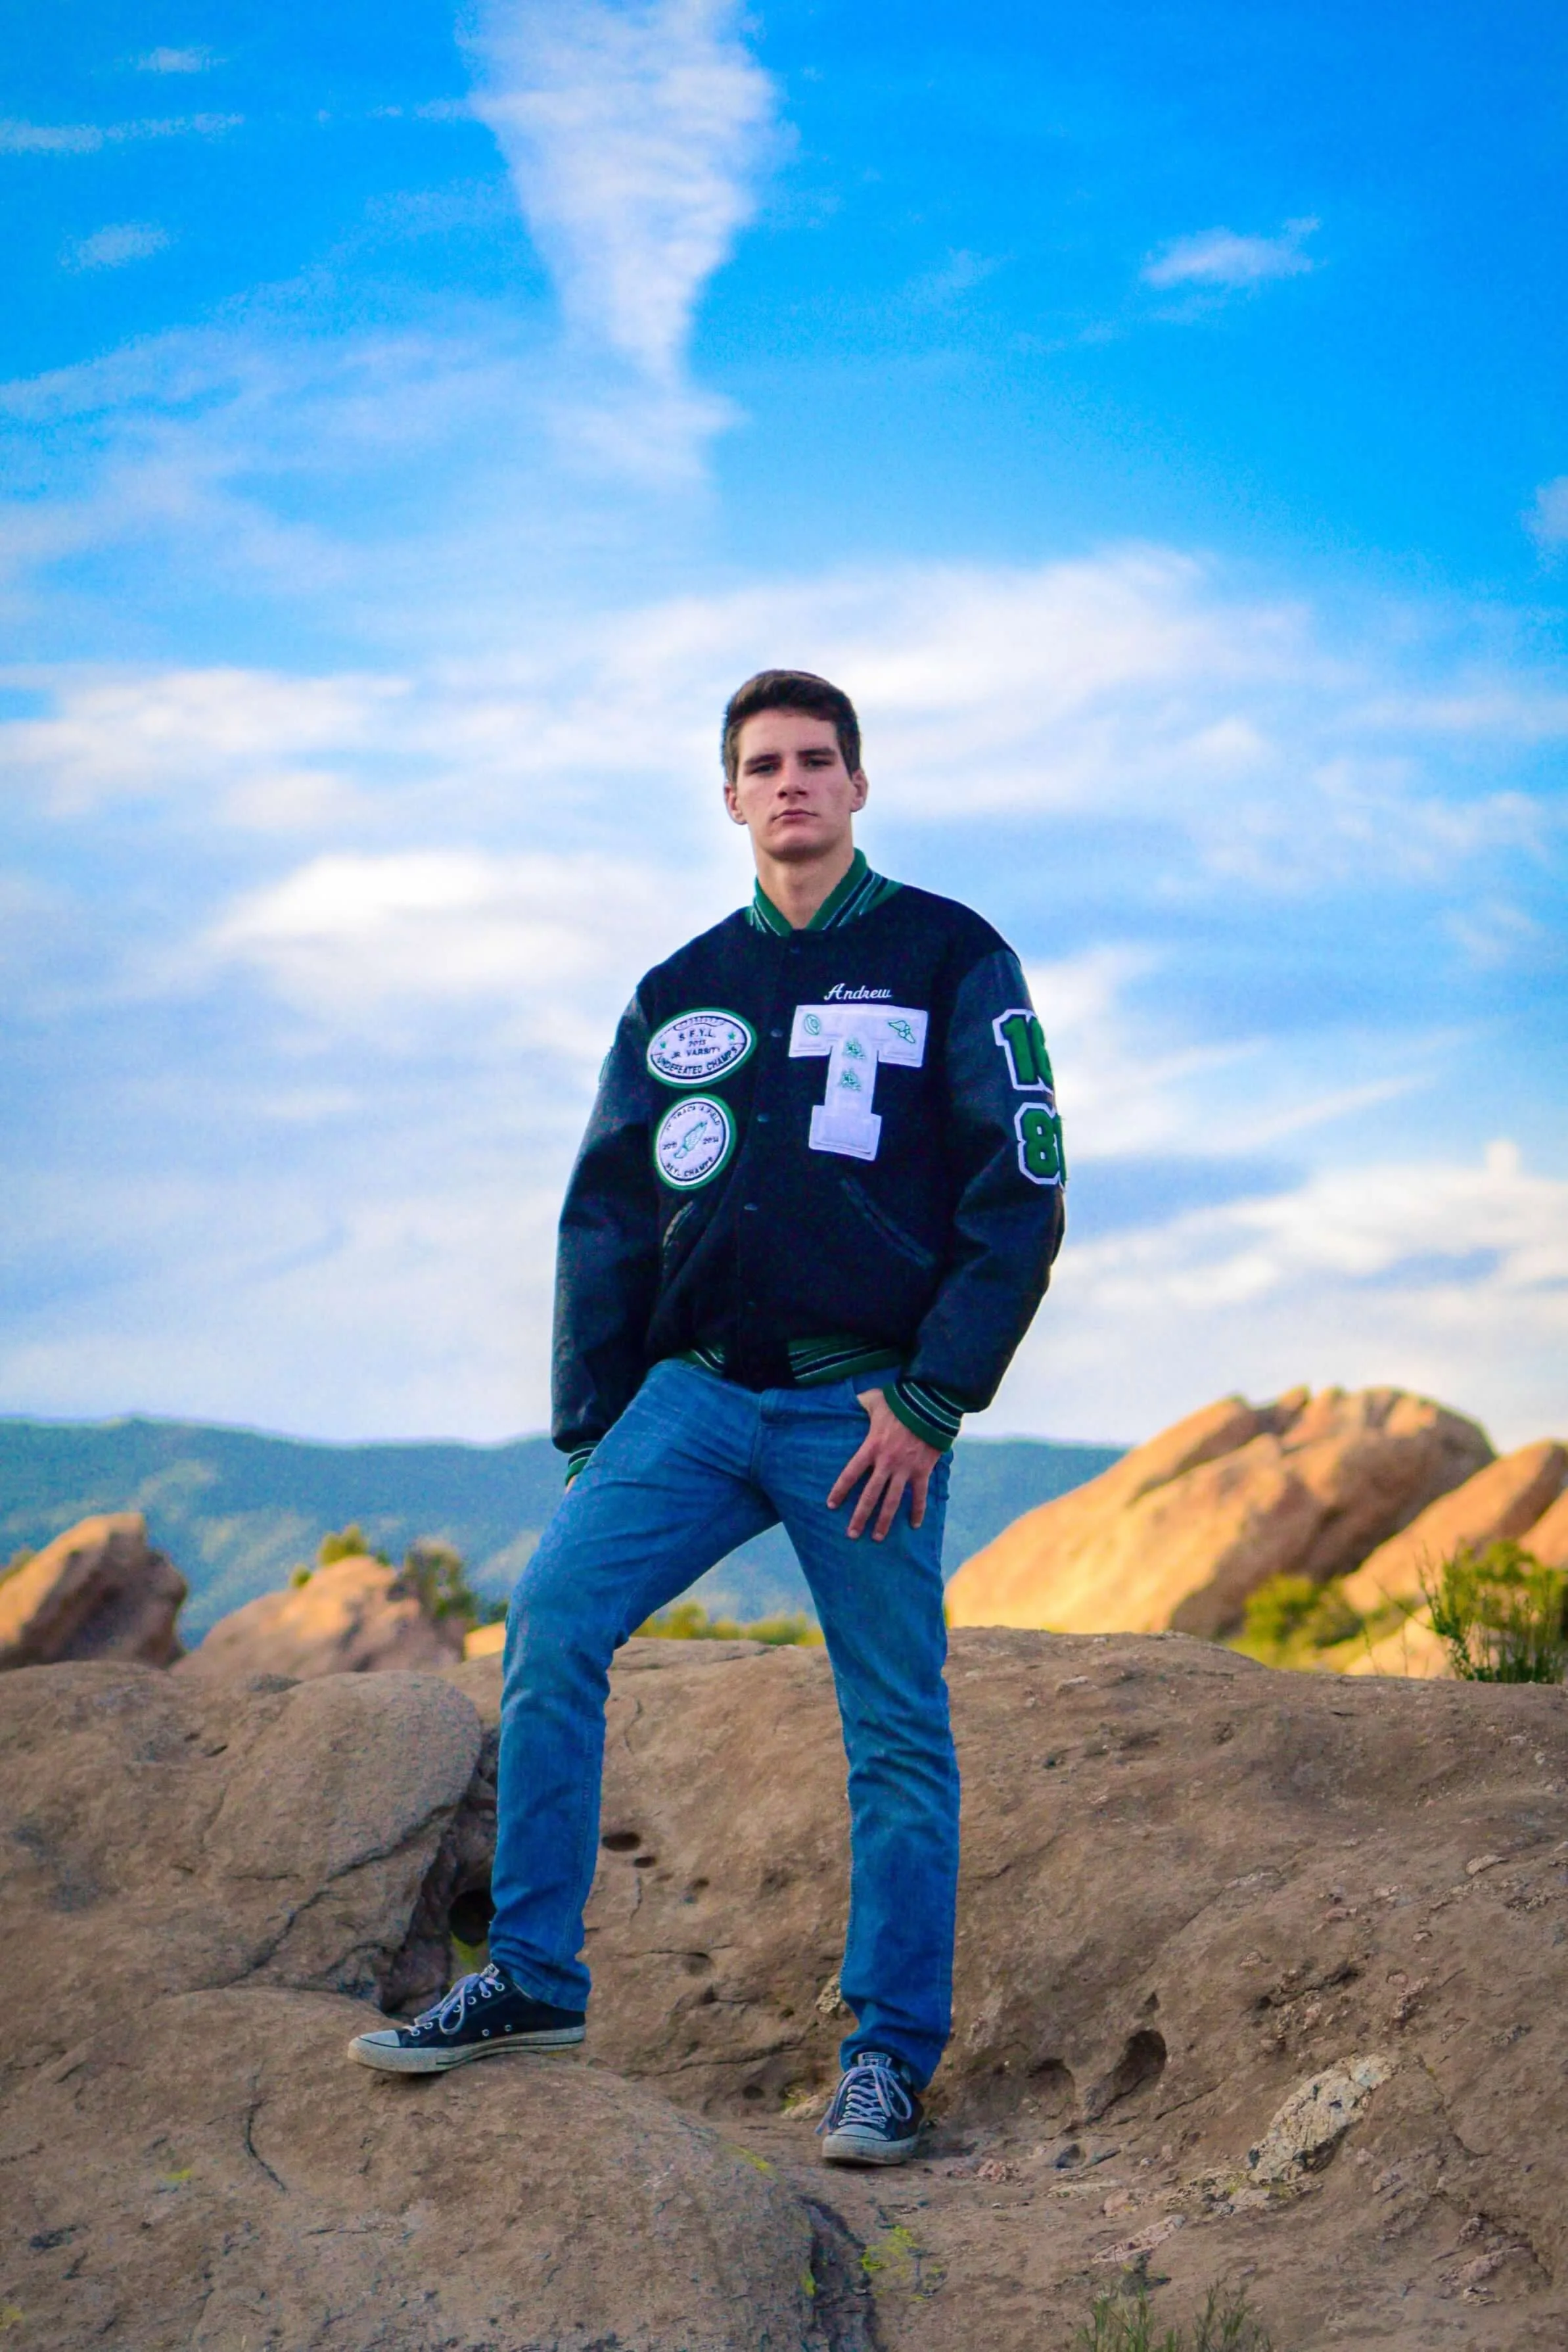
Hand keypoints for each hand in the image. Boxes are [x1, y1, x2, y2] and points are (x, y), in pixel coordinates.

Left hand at [827, 1387, 941, 1541]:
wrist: (930, 1405)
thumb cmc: (900, 1402)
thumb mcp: (875, 1400)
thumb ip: (862, 1402)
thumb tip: (853, 1398)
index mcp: (871, 1447)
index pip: (850, 1474)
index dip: (840, 1490)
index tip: (831, 1505)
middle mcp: (886, 1463)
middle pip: (869, 1495)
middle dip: (859, 1516)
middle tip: (852, 1534)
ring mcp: (905, 1469)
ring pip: (892, 1501)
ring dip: (884, 1521)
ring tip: (877, 1537)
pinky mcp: (922, 1471)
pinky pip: (919, 1495)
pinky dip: (918, 1511)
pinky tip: (914, 1525)